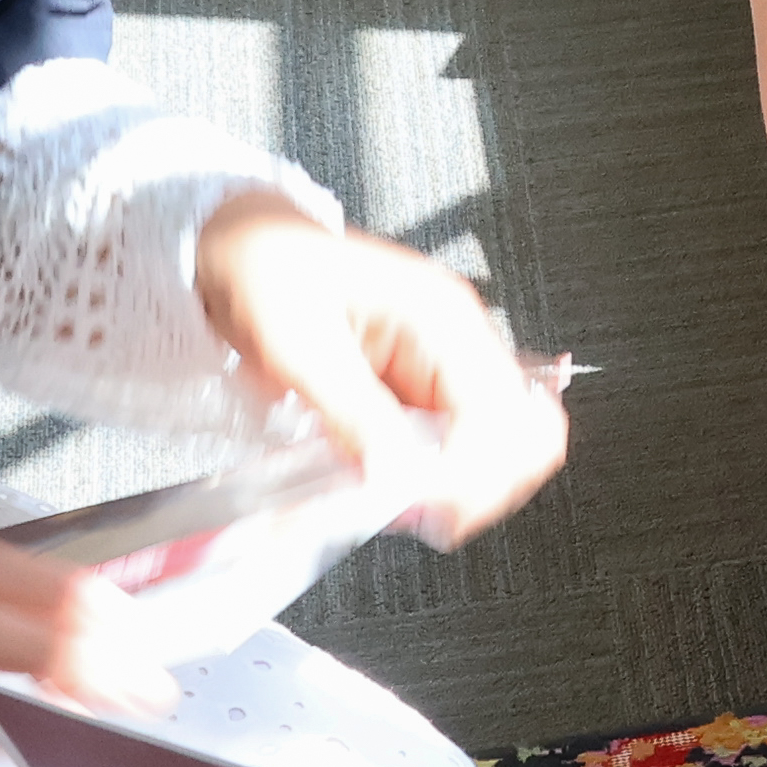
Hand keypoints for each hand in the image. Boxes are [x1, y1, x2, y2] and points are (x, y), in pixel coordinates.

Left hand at [191, 194, 569, 542]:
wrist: (243, 250)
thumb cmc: (270, 273)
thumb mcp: (301, 345)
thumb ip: (354, 414)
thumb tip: (395, 481)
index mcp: (445, 316)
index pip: (499, 414)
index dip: (466, 473)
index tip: (413, 507)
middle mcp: (460, 344)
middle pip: (522, 437)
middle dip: (477, 488)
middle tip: (416, 516)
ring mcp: (445, 372)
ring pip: (497, 454)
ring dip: (457, 492)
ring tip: (398, 507)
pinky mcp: (421, 396)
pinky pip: (453, 453)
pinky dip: (431, 484)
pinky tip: (389, 490)